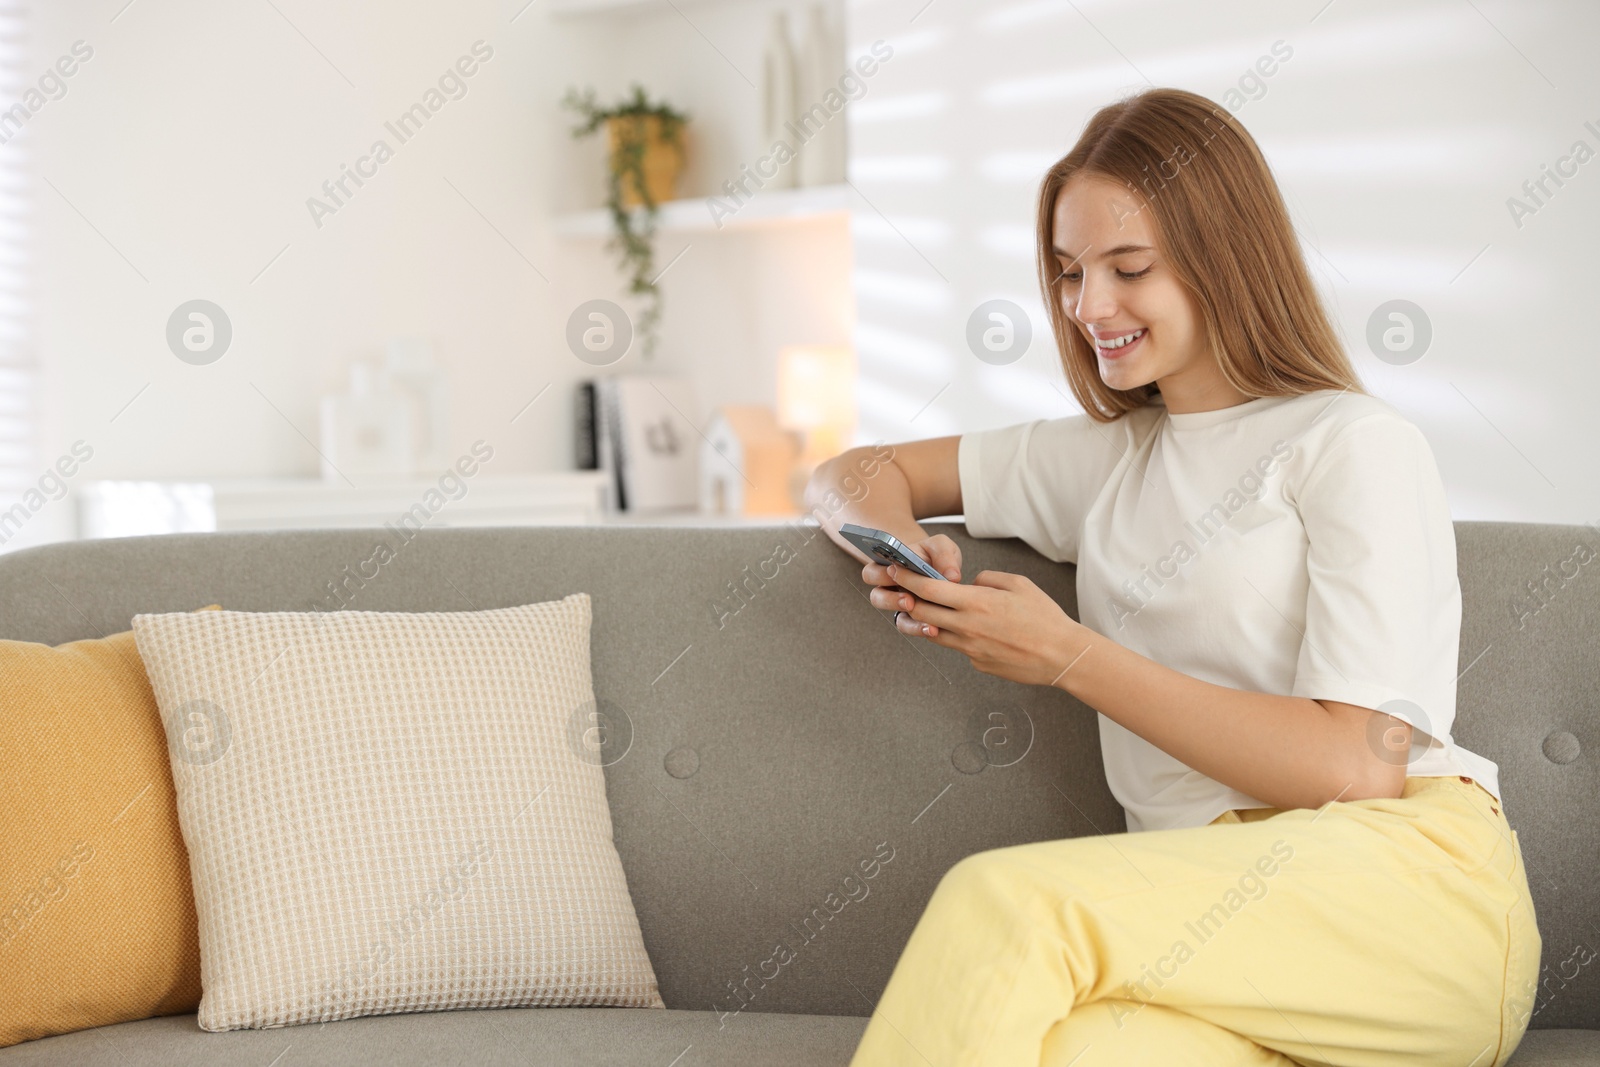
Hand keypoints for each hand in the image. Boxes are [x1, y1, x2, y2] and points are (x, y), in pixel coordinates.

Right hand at [863, 534, 961, 635]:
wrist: (947, 569)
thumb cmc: (937, 554)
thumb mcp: (941, 546)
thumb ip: (944, 555)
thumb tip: (951, 576)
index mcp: (889, 567)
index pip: (871, 572)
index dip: (879, 576)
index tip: (894, 575)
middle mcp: (891, 588)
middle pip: (877, 597)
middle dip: (891, 600)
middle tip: (908, 601)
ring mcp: (903, 606)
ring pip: (894, 617)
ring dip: (908, 621)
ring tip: (924, 618)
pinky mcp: (915, 619)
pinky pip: (911, 628)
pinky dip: (920, 629)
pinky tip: (934, 629)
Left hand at [879, 563, 1094, 688]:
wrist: (1061, 655)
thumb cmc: (1044, 617)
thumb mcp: (1018, 583)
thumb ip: (988, 579)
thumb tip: (970, 583)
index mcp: (976, 602)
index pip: (929, 589)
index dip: (907, 579)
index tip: (896, 571)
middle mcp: (967, 627)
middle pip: (922, 612)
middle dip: (906, 599)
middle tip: (898, 590)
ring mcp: (970, 649)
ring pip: (935, 632)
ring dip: (925, 620)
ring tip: (925, 610)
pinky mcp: (977, 664)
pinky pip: (959, 647)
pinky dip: (958, 637)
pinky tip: (972, 633)